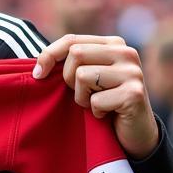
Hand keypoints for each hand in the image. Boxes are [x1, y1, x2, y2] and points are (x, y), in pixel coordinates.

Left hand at [32, 34, 159, 159]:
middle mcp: (126, 53)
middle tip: (82, 93)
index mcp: (113, 44)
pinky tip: (108, 113)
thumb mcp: (86, 77)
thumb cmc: (104, 101)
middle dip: (68, 78)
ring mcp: (132, 72)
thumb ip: (70, 63)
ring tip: (97, 103)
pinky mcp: (134, 94)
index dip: (49, 55)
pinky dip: (95, 111)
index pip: (72, 40)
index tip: (37, 74)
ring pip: (82, 76)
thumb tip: (38, 65)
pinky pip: (95, 100)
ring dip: (82, 97)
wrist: (135, 132)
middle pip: (76, 54)